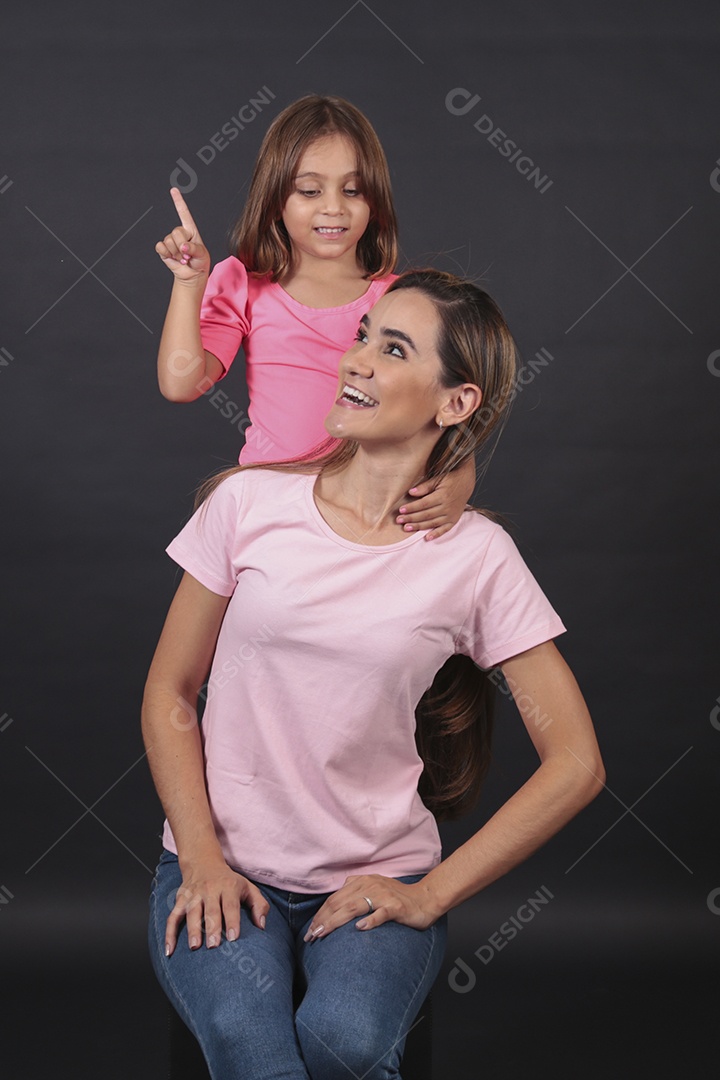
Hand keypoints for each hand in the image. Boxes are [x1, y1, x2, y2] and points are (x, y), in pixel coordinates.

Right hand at [155, 188, 210, 281]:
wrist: (192, 276)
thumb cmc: (200, 262)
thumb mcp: (202, 255)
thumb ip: (194, 249)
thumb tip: (183, 247)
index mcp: (191, 231)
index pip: (184, 213)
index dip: (178, 201)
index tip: (173, 190)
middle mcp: (179, 234)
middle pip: (176, 232)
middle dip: (182, 246)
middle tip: (188, 256)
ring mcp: (171, 241)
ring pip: (169, 241)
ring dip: (177, 253)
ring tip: (183, 259)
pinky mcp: (163, 249)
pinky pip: (160, 247)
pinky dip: (167, 254)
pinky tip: (173, 258)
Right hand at [165, 857, 268, 955]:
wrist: (203, 862)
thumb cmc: (229, 881)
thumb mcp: (248, 887)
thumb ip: (259, 905)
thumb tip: (262, 926)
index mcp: (228, 886)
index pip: (230, 905)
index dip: (232, 921)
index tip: (233, 937)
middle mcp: (210, 890)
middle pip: (210, 910)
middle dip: (211, 928)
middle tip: (213, 946)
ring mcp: (193, 895)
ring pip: (191, 912)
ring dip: (192, 930)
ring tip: (194, 947)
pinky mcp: (180, 900)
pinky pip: (173, 917)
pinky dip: (169, 933)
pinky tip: (170, 950)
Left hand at [303, 874, 439, 941]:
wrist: (426, 898)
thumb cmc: (399, 898)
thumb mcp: (374, 889)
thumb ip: (355, 892)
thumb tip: (335, 904)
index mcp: (363, 882)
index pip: (335, 898)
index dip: (321, 914)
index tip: (311, 929)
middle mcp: (370, 886)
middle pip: (340, 902)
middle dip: (322, 919)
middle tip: (310, 935)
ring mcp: (383, 896)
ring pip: (353, 907)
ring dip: (335, 921)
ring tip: (323, 933)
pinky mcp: (396, 908)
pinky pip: (380, 914)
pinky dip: (369, 921)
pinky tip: (359, 928)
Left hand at [396, 456, 476, 539]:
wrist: (466, 482)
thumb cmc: (450, 479)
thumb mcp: (438, 479)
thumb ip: (425, 487)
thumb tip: (411, 492)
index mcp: (442, 496)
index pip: (423, 504)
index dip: (412, 507)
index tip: (401, 510)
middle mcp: (447, 507)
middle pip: (426, 515)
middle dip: (411, 518)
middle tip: (399, 520)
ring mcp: (451, 515)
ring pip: (432, 523)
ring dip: (419, 526)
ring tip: (407, 528)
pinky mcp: (454, 519)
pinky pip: (445, 529)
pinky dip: (436, 534)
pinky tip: (427, 538)